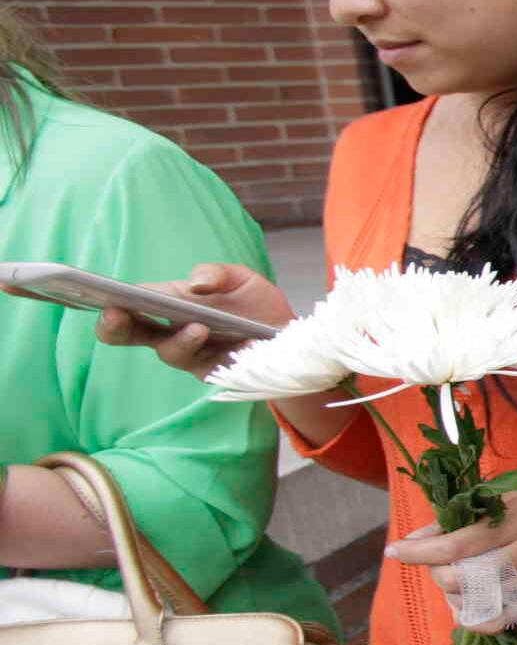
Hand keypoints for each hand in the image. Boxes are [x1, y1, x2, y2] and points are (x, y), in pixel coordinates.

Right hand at [92, 263, 297, 380]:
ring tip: (198, 327)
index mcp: (168, 302)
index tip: (100, 294)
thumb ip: (216, 273)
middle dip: (116, 325)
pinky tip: (226, 337)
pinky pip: (207, 365)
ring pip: (167, 351)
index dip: (109, 300)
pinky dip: (214, 350)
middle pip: (130, 333)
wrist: (289, 336)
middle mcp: (170, 330)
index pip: (129, 302)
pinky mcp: (211, 371)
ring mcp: (189, 353)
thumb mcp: (241, 278)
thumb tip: (194, 283)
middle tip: (113, 313)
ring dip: (179, 339)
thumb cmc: (254, 303)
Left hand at [385, 474, 516, 632]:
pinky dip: (475, 618)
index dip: (419, 552)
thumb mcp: (503, 495)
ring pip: (475, 601)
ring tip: (453, 577)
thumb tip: (420, 538)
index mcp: (516, 521)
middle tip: (435, 559)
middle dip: (435, 571)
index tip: (395, 551)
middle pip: (461, 578)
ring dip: (451, 592)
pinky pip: (499, 619)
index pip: (456, 546)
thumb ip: (462, 516)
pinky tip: (466, 605)